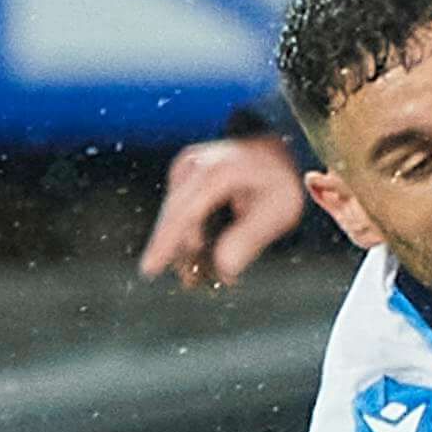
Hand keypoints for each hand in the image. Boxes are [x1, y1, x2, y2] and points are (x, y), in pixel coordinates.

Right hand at [137, 135, 305, 286]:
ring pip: (174, 215)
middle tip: (190, 283)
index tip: (150, 269)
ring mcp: (185, 166)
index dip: (167, 243)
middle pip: (174, 216)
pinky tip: (197, 252)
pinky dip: (187, 231)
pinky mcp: (183, 172)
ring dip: (184, 245)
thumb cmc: (281, 181)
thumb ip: (250, 239)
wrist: (276, 148)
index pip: (184, 213)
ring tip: (197, 275)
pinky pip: (179, 208)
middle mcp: (194, 164)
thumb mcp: (278, 211)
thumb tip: (224, 269)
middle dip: (178, 252)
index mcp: (217, 172)